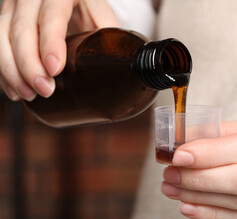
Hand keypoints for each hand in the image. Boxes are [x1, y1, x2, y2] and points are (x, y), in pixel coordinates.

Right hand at [0, 0, 119, 100]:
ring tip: (28, 95)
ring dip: (12, 70)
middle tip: (45, 91)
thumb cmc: (86, 4)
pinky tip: (14, 89)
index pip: (51, 15)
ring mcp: (13, 5)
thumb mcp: (99, 12)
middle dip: (30, 64)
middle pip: (22, 28)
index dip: (51, 42)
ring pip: (1, 35)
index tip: (55, 69)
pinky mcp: (4, 17)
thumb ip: (108, 32)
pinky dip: (3, 69)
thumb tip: (127, 64)